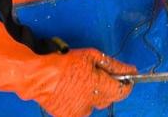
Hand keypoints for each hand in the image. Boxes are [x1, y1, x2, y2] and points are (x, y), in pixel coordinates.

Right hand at [0, 17, 136, 116]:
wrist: (36, 76)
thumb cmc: (64, 61)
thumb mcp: (92, 56)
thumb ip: (113, 65)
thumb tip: (131, 70)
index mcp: (99, 87)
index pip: (122, 91)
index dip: (127, 84)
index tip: (126, 77)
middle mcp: (91, 103)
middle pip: (108, 98)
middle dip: (107, 87)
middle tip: (98, 74)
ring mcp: (78, 112)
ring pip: (94, 105)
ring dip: (92, 95)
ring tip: (80, 82)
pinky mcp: (67, 116)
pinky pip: (80, 109)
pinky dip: (79, 100)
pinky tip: (71, 90)